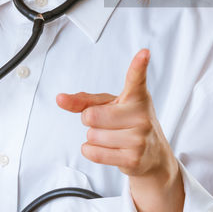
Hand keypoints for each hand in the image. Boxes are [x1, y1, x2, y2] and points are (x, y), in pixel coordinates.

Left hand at [55, 49, 177, 181]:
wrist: (152, 154)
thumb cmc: (128, 123)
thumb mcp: (110, 106)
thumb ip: (84, 101)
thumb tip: (60, 99)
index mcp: (137, 96)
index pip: (136, 78)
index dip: (139, 65)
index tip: (144, 53)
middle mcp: (142, 114)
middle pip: (91, 115)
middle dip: (90, 120)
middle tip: (106, 123)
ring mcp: (139, 137)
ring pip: (92, 136)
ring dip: (94, 138)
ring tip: (112, 138)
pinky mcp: (133, 158)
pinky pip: (94, 153)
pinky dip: (92, 151)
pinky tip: (108, 149)